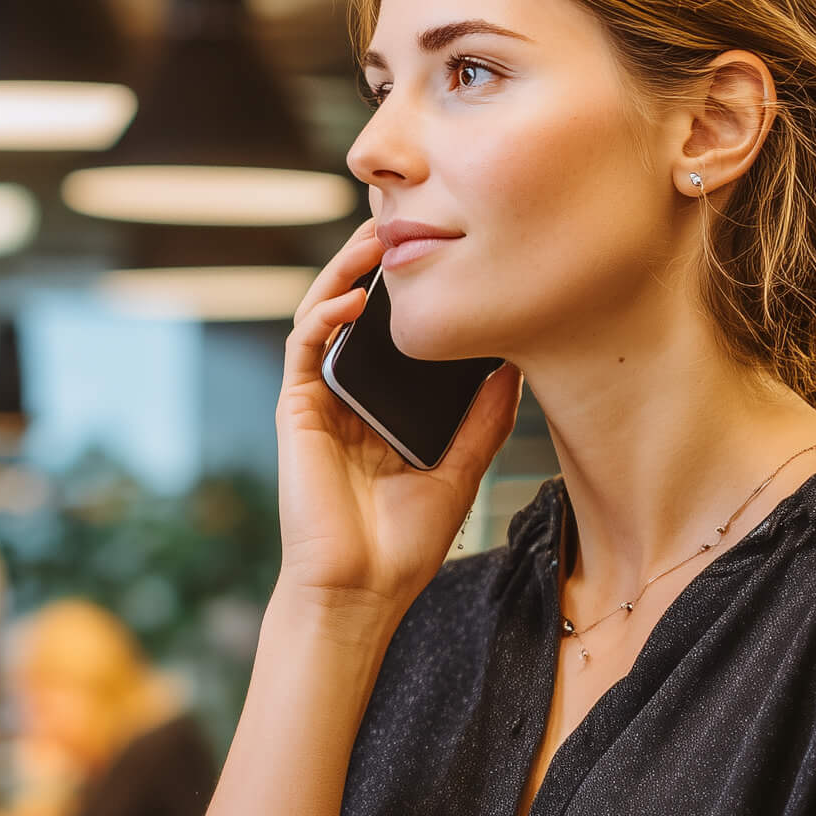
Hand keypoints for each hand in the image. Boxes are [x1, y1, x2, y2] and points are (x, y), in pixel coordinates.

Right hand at [275, 221, 520, 627]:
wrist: (360, 591)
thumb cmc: (404, 544)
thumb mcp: (462, 469)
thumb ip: (484, 418)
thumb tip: (517, 363)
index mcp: (384, 408)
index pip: (398, 335)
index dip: (414, 293)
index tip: (449, 256)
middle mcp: (349, 397)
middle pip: (359, 313)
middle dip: (377, 265)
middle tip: (410, 224)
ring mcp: (320, 401)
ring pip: (325, 316)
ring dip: (346, 273)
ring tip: (377, 239)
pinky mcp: (298, 412)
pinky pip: (304, 348)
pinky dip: (323, 315)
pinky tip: (353, 299)